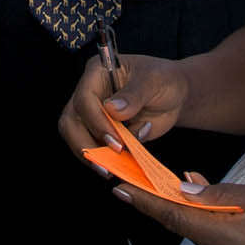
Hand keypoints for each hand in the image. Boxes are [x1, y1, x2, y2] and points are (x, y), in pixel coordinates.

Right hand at [59, 53, 189, 163]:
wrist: (174, 95)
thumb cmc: (163, 80)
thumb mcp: (154, 82)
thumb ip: (134, 95)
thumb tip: (112, 109)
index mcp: (97, 73)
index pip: (84, 99)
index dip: (97, 122)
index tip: (116, 141)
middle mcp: (89, 94)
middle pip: (70, 121)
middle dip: (85, 144)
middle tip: (107, 163)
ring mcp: (92, 114)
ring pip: (75, 138)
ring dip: (92, 156)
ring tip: (112, 171)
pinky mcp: (100, 132)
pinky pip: (93, 149)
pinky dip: (103, 161)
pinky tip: (119, 168)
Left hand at [113, 175, 244, 244]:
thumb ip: (222, 195)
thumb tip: (183, 189)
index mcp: (235, 241)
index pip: (179, 220)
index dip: (146, 203)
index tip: (119, 188)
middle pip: (189, 230)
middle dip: (168, 204)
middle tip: (145, 178)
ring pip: (204, 239)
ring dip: (193, 215)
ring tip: (187, 183)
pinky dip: (213, 226)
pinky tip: (215, 206)